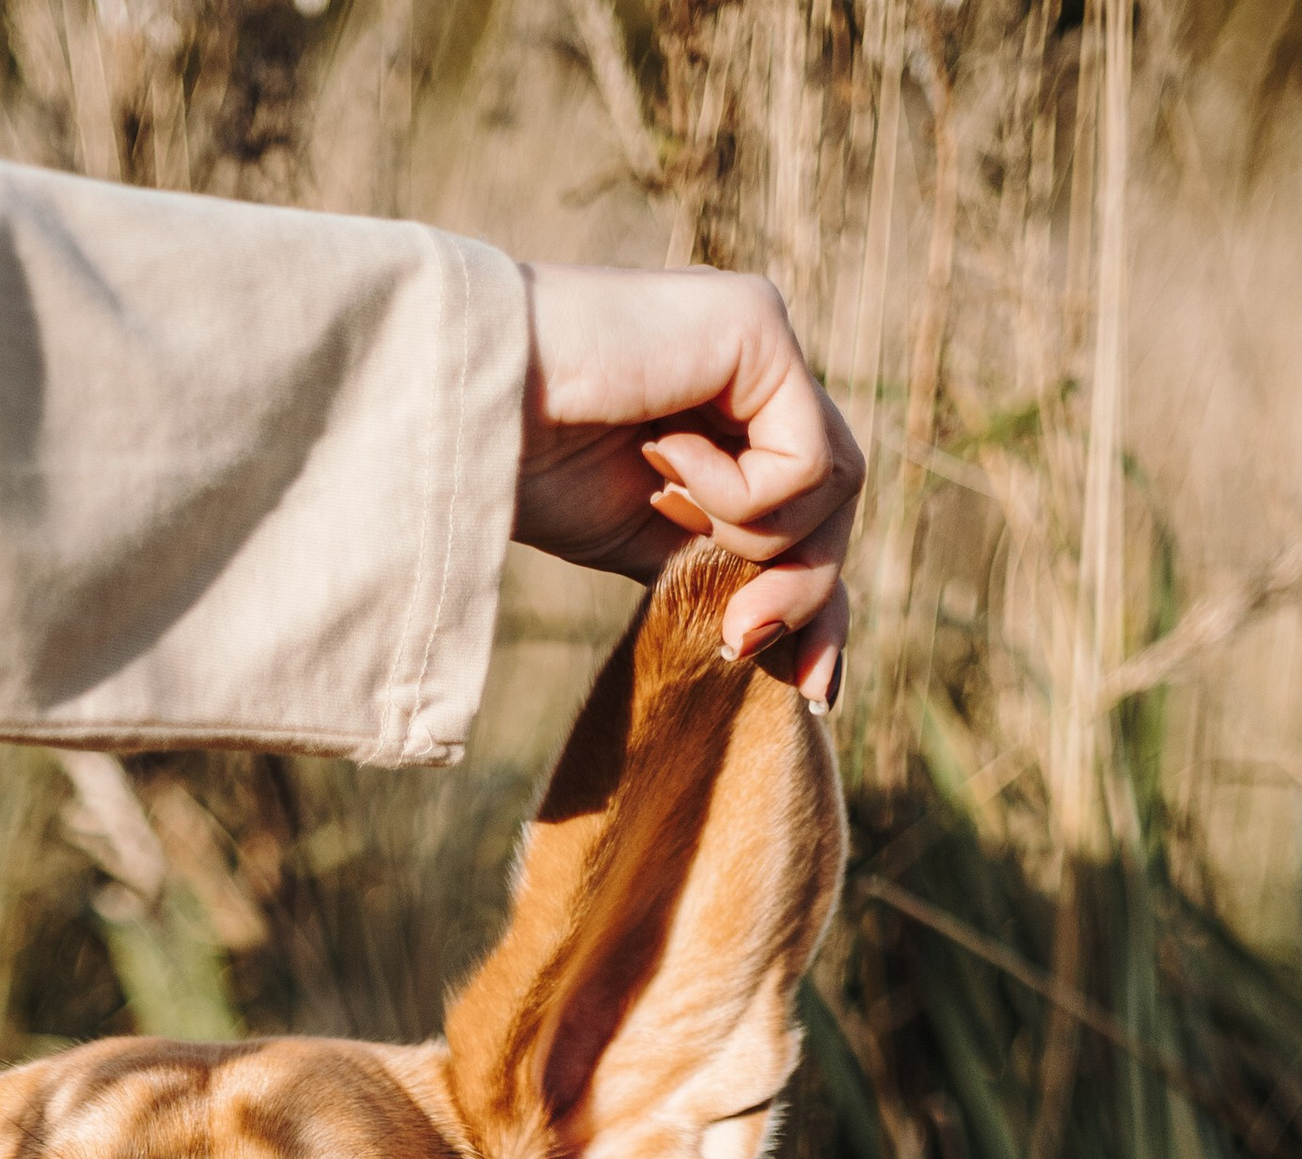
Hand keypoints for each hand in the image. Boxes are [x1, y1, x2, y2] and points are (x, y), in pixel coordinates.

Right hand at [512, 263, 863, 702]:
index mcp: (729, 409)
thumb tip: (807, 666)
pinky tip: (662, 464)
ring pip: (836, 481)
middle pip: (837, 501)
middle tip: (739, 640)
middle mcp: (755, 366)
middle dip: (804, 590)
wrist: (464, 411)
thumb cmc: (525, 471)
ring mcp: (761, 337)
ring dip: (758, 539)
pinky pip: (805, 455)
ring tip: (668, 518)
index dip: (820, 603)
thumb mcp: (648, 546)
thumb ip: (724, 573)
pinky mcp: (758, 324)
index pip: (815, 509)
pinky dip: (740, 497)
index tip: (813, 692)